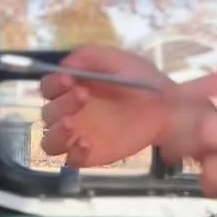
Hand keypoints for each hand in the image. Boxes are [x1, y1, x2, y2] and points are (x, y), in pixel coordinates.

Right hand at [40, 45, 176, 167]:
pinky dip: (74, 154)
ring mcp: (78, 135)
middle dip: (61, 104)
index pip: (48, 87)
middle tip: (84, 96)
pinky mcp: (90, 154)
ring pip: (49, 141)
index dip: (54, 84)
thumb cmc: (140, 81)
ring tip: (71, 125)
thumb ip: (89, 56)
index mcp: (72, 87)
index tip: (69, 80)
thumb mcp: (118, 60)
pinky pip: (71, 160)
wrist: (168, 107)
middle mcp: (70, 112)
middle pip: (48, 113)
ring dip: (56, 134)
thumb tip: (64, 65)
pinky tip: (87, 144)